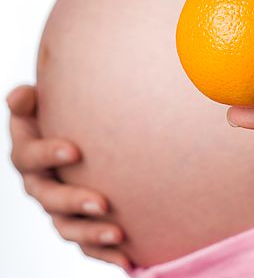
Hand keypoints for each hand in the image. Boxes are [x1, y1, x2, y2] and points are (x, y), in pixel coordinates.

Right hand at [7, 85, 130, 269]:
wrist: (70, 131)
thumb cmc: (54, 112)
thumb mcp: (37, 102)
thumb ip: (26, 100)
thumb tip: (19, 96)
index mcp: (27, 155)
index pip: (29, 157)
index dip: (48, 155)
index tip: (75, 150)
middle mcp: (38, 185)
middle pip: (49, 199)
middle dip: (74, 202)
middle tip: (103, 202)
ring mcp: (56, 207)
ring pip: (68, 227)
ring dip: (91, 233)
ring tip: (119, 233)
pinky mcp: (76, 221)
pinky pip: (86, 243)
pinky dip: (105, 254)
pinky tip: (129, 261)